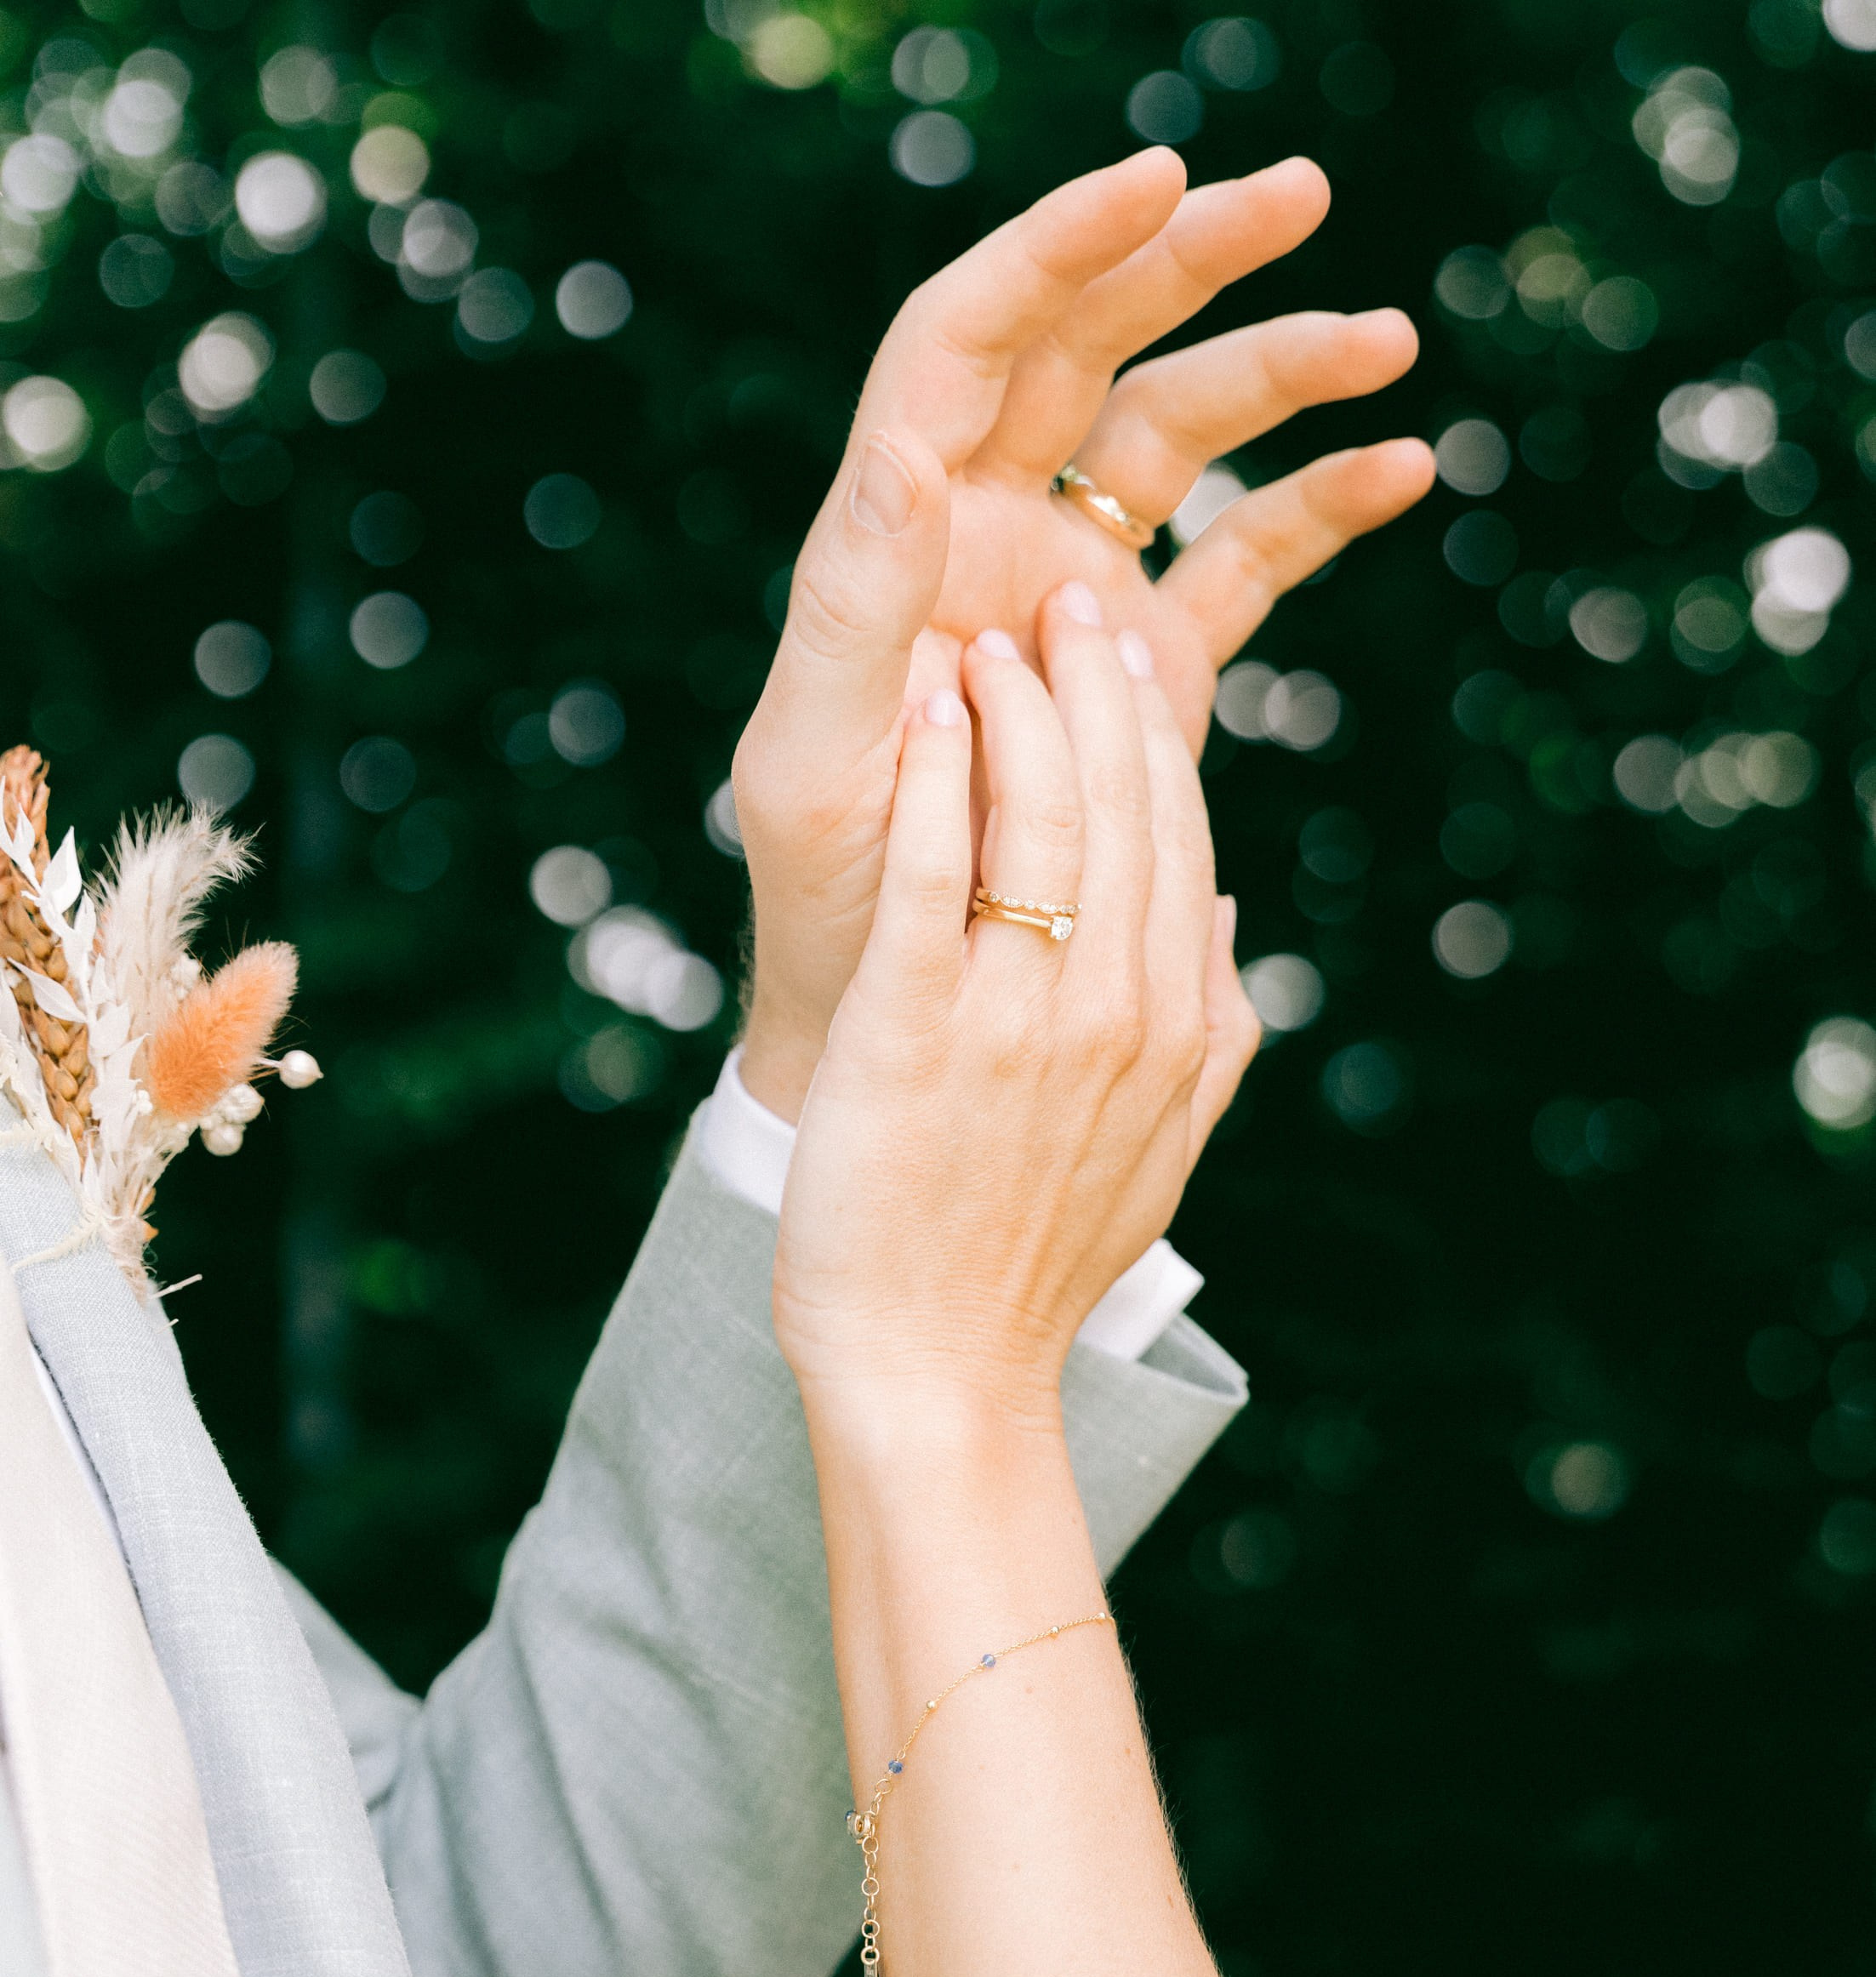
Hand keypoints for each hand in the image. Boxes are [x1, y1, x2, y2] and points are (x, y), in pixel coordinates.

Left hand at [735, 148, 1432, 1120]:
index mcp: (899, 530)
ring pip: (1182, 434)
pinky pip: (1242, 556)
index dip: (1054, 251)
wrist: (894, 1005)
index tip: (1155, 185)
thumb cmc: (824, 896)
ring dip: (1281, 374)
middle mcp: (987, 528)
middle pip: (1090, 347)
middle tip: (1297, 193)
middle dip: (1191, 263)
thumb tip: (905, 449)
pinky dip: (1316, 508)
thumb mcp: (814, 758)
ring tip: (1388, 341)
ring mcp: (1074, 588)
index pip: (968, 338)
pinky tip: (1402, 469)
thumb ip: (854, 603)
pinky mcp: (1147, 665)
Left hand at [772, 583, 1257, 1424]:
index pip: (1182, 840)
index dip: (1153, 735)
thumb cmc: (1033, 1266)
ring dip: (1019, 709)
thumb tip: (1229, 913)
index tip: (1123, 657)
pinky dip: (939, 780)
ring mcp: (1020, 1019)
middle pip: (1124, 805)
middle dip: (1096, 688)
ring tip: (990, 636)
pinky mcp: (918, 1029)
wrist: (943, 1373)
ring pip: (1043, 817)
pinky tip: (928, 709)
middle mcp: (1114, 1010)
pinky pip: (939, 873)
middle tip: (1064, 603)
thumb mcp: (1161, 1149)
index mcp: (1175, 1028)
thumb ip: (1211, 1031)